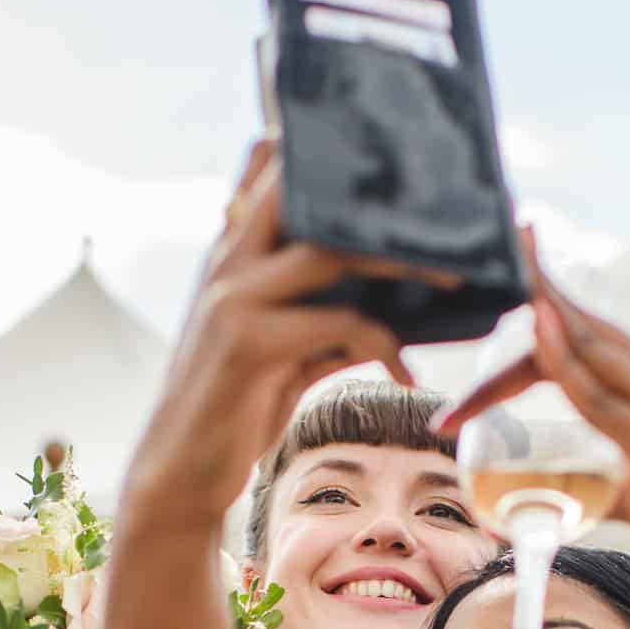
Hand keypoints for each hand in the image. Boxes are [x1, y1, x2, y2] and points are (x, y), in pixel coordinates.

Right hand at [120, 139, 432, 525]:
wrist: (179, 473)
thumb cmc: (233, 411)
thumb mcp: (280, 354)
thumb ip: (324, 319)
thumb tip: (392, 313)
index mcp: (231, 255)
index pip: (270, 169)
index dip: (326, 155)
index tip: (394, 169)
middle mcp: (227, 262)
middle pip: (304, 191)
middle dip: (377, 201)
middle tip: (441, 217)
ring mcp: (233, 298)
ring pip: (331, 250)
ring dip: (400, 264)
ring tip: (449, 281)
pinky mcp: (249, 341)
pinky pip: (340, 323)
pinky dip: (385, 347)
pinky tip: (406, 377)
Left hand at [433, 233, 629, 605]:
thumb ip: (595, 479)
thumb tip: (549, 494)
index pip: (578, 340)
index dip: (523, 339)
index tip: (482, 344)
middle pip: (578, 326)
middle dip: (524, 300)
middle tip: (466, 289)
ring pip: (592, 344)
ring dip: (543, 313)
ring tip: (505, 278)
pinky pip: (608, 396)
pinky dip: (571, 364)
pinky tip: (543, 338)